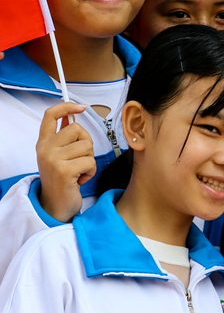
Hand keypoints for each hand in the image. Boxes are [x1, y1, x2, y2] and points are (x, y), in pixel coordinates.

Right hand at [36, 102, 94, 222]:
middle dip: (87, 144)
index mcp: (43, 143)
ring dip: (89, 160)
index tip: (80, 107)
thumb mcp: (58, 156)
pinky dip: (91, 172)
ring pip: (87, 146)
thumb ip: (63, 138)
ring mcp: (53, 159)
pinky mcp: (64, 170)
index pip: (50, 116)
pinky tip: (80, 179)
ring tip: (79, 171)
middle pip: (77, 129)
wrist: (56, 205)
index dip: (66, 107)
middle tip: (80, 159)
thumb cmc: (62, 180)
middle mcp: (45, 148)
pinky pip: (90, 161)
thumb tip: (72, 116)